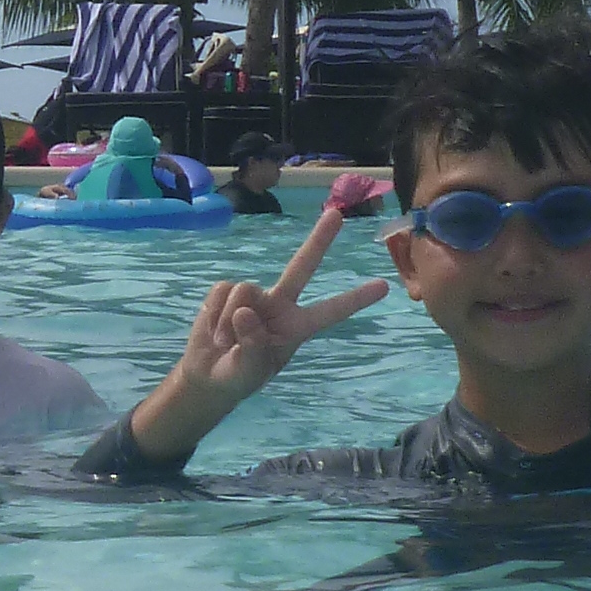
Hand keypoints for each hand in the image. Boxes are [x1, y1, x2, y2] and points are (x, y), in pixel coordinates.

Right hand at [125, 199, 387, 460]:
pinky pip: (222, 292)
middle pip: (302, 267)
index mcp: (297, 327)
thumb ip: (253, 345)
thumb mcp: (250, 371)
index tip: (384, 287)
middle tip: (337, 214)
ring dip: (229, 321)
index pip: (330, 312)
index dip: (355, 299)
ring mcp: (254, 295)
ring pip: (245, 290)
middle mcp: (280, 304)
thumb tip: (245, 311)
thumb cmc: (238, 376)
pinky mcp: (227, 291)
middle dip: (319, 240)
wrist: (206, 375)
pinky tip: (214, 331)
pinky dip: (215, 314)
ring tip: (225, 343)